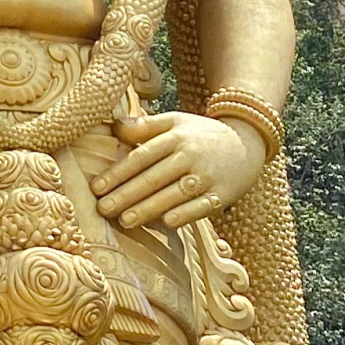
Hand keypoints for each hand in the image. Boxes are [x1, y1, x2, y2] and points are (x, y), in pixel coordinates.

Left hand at [96, 110, 265, 229]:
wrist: (247, 143)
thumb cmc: (201, 135)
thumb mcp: (175, 122)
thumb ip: (145, 126)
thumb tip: (113, 126)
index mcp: (175, 137)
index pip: (141, 156)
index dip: (118, 172)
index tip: (96, 187)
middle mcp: (190, 155)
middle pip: (154, 177)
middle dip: (127, 194)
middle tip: (103, 208)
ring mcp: (208, 175)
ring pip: (174, 193)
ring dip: (149, 208)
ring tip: (125, 221)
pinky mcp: (223, 193)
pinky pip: (203, 206)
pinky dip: (186, 214)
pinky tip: (168, 222)